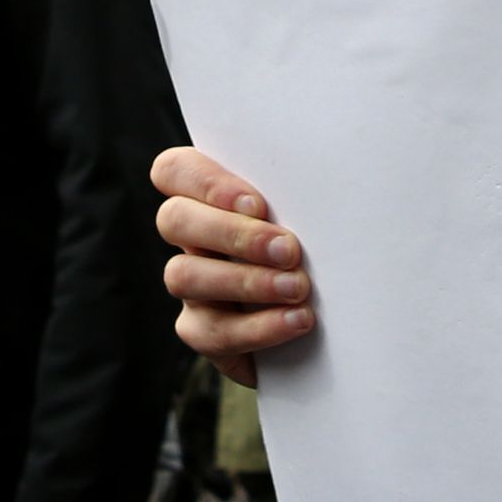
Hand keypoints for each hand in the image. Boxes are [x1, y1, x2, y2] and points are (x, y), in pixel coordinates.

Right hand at [152, 146, 314, 386]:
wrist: (327, 324)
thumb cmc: (316, 250)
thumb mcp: (306, 216)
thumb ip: (296, 199)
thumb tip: (318, 189)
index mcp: (208, 197)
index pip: (174, 169)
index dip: (205, 182)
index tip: (257, 204)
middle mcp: (191, 238)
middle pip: (174, 219)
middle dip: (233, 234)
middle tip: (288, 249)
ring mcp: (191, 286)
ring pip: (183, 276)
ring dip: (246, 281)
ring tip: (297, 288)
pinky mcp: (202, 331)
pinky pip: (212, 332)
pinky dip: (259, 327)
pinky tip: (297, 320)